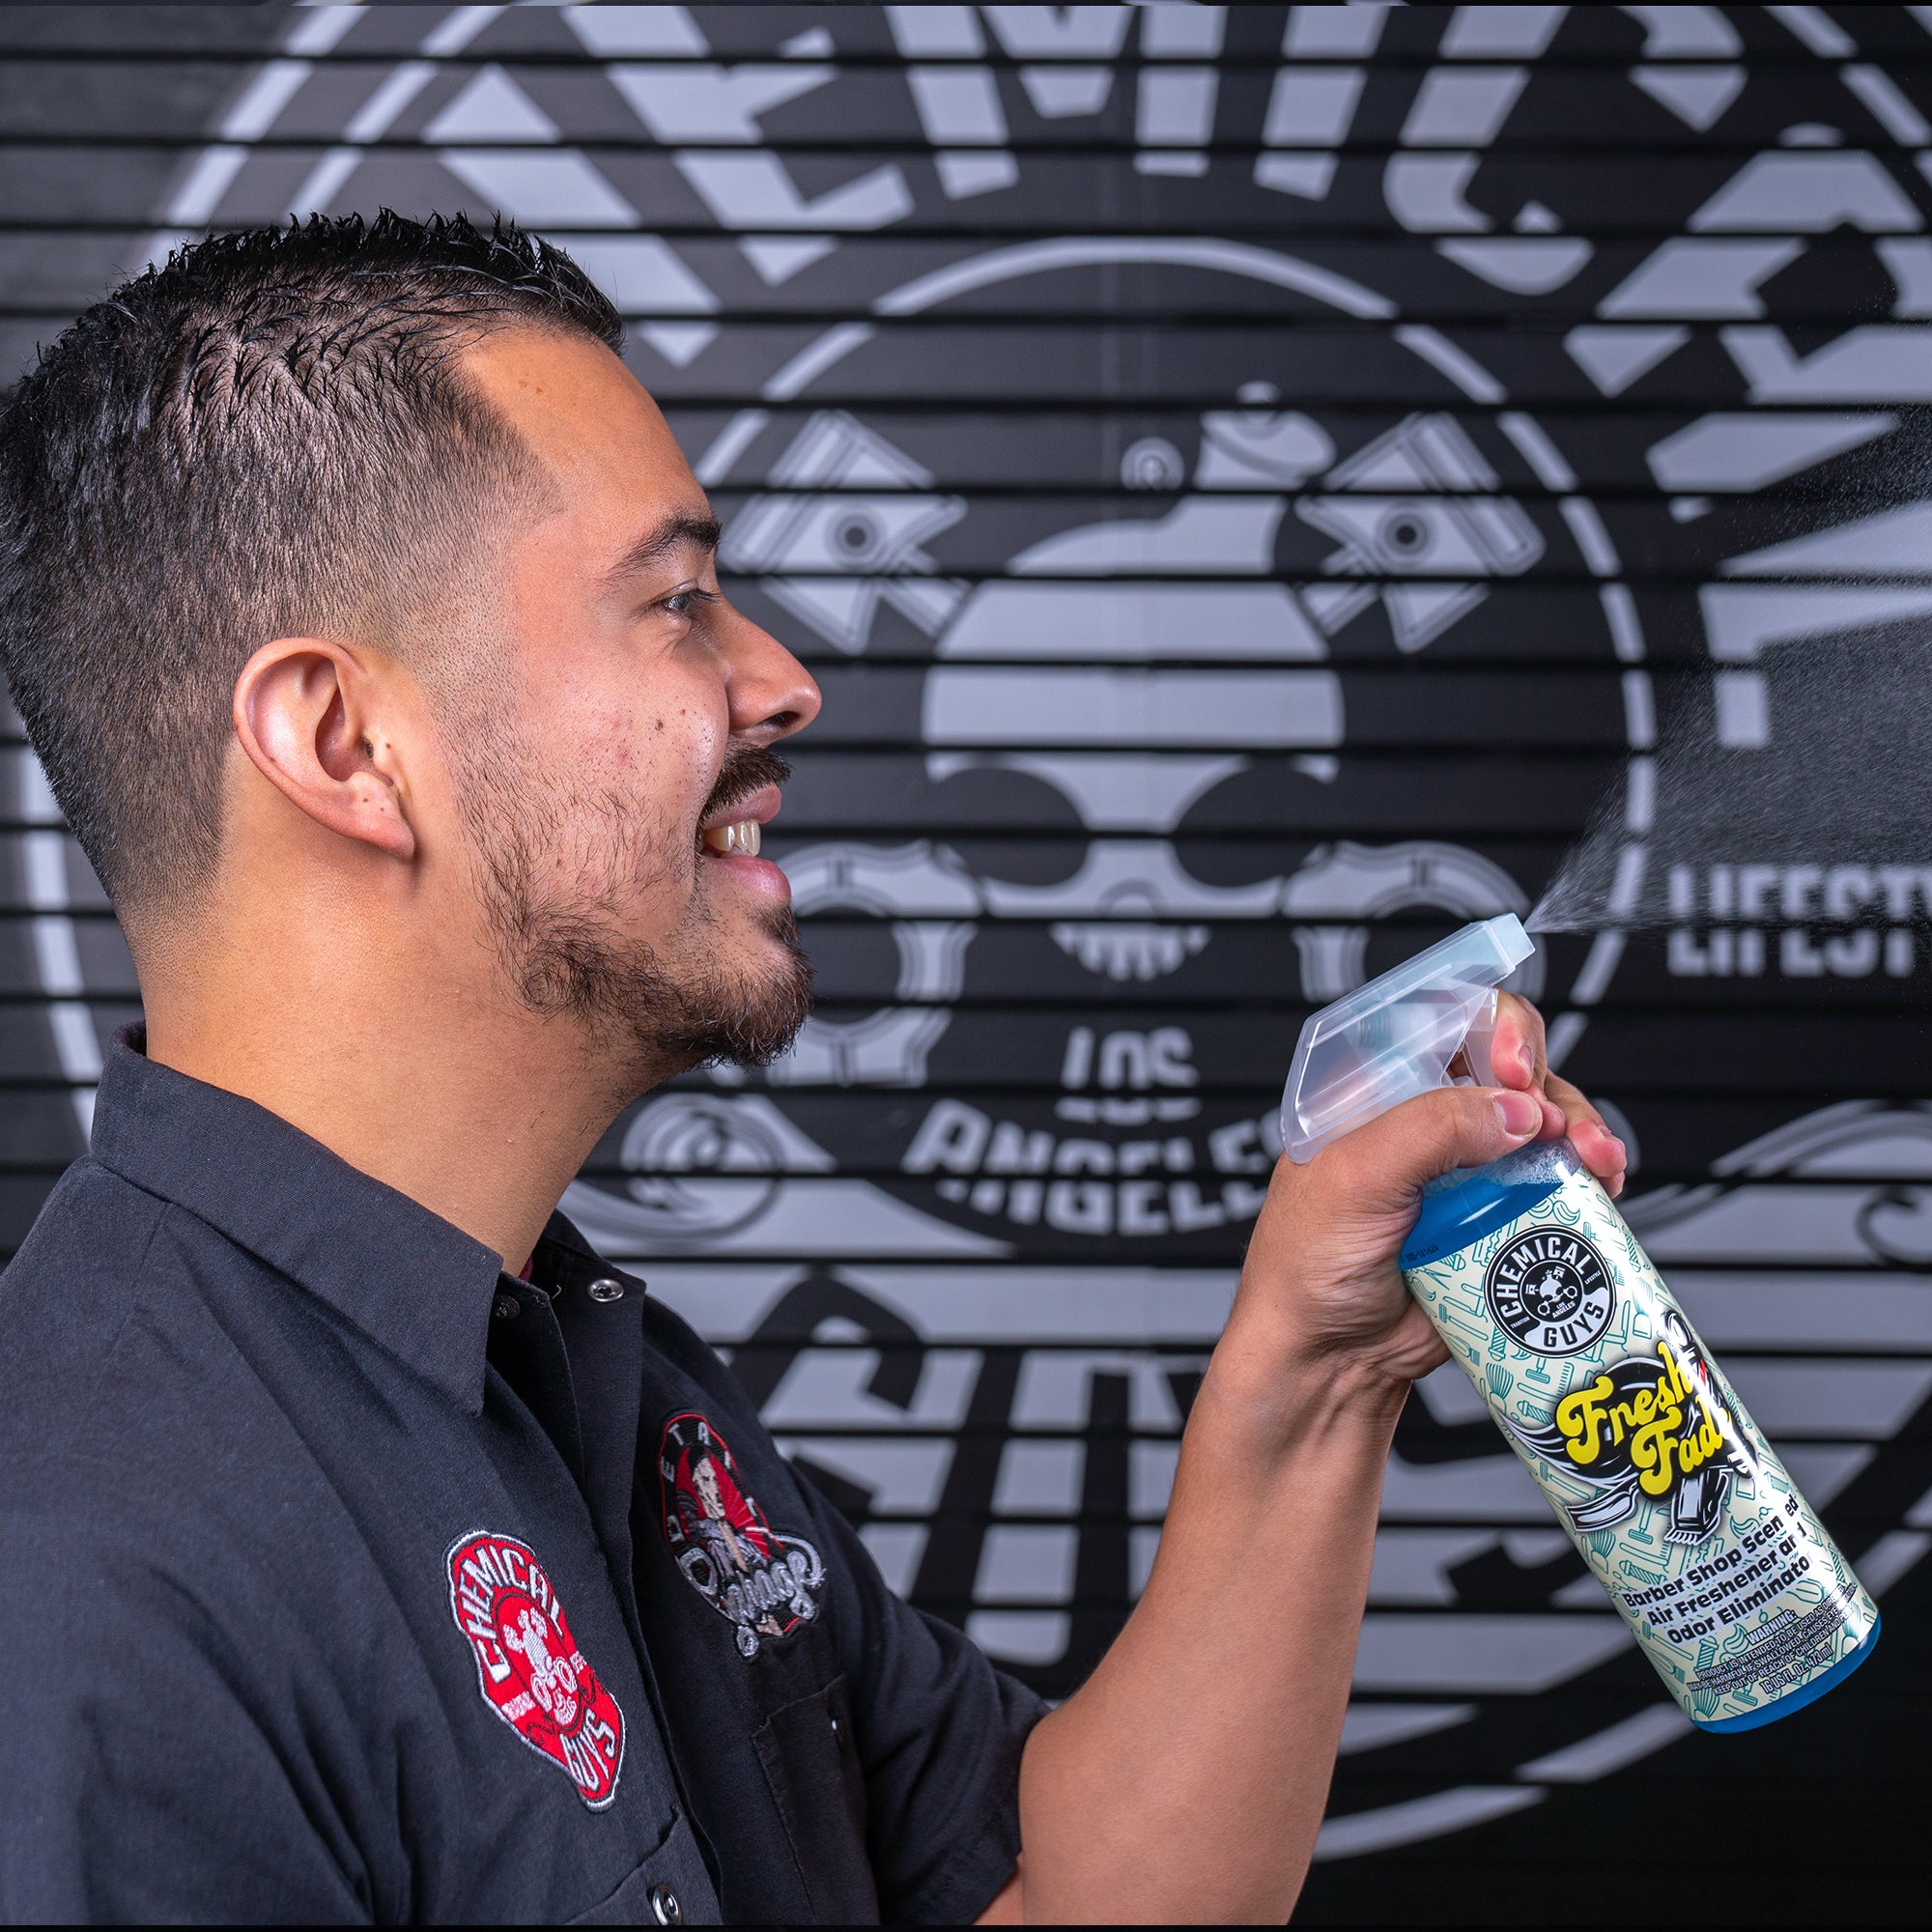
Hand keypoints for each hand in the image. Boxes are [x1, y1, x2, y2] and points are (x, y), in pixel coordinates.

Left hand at [1217, 994, 1627, 1413]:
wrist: (1332, 1363)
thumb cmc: (1306, 1268)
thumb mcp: (1353, 1181)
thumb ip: (1430, 1131)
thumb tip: (1514, 1109)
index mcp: (1370, 1091)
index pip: (1436, 1018)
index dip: (1484, 1025)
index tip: (1513, 1066)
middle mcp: (1421, 1118)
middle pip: (1505, 1062)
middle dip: (1545, 1085)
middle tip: (1558, 1125)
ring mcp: (1465, 1166)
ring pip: (1542, 1120)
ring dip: (1579, 1132)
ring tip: (1594, 1164)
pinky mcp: (1500, 1214)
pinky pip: (1557, 1180)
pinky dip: (1586, 1178)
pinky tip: (1599, 1190)